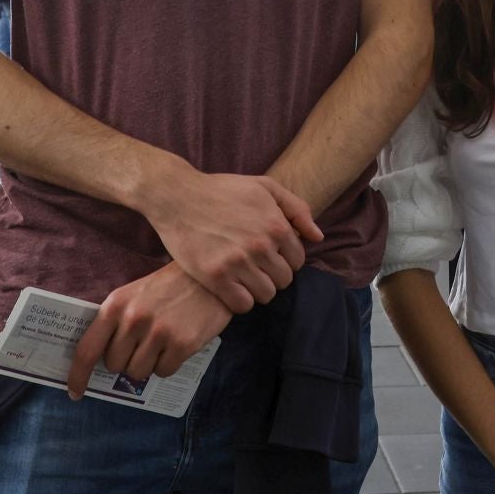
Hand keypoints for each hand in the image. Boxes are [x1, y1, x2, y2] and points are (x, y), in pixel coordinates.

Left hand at [67, 262, 230, 398]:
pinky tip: (177, 344)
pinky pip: (163, 372)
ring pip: (137, 372)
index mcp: (116, 306)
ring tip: (161, 343)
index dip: (78, 375)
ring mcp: (158, 333)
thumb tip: (99, 359)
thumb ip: (115, 322)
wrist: (211, 277)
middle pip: (114, 365)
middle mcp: (134, 320)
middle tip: (142, 343)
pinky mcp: (182, 344)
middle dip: (125, 360)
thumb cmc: (169, 287)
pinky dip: (168, 364)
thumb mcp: (134, 294)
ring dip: (147, 364)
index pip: (87, 350)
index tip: (75, 392)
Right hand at [141, 166, 322, 312]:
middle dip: (273, 274)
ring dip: (258, 289)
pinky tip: (231, 288)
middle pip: (284, 280)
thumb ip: (296, 209)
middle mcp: (261, 246)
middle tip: (255, 267)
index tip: (269, 255)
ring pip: (266, 295)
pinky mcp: (215, 277)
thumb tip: (317, 237)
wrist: (177, 196)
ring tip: (244, 277)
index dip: (285, 258)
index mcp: (277, 226)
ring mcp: (238, 263)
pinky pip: (242, 305)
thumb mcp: (264, 187)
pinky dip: (240, 301)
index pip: (298, 260)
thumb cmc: (222, 190)